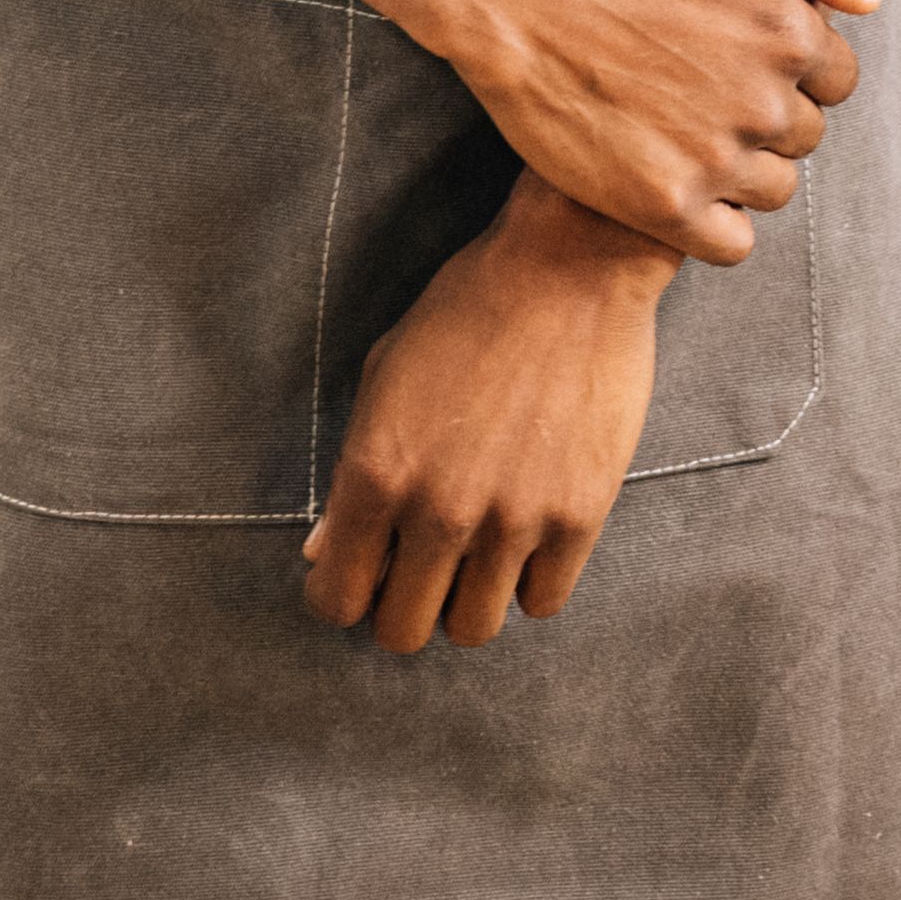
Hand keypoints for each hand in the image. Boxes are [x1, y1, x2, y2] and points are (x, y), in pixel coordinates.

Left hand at [303, 181, 671, 651]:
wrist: (569, 267)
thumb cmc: (466, 310)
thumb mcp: (384, 377)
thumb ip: (349, 474)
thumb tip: (323, 552)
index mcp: (375, 472)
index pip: (336, 598)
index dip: (342, 594)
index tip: (362, 576)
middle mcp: (438, 509)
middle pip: (402, 631)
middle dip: (400, 608)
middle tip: (418, 571)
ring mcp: (512, 519)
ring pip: (473, 629)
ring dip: (466, 602)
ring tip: (474, 559)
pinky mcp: (577, 516)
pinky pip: (542, 602)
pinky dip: (529, 583)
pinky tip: (525, 541)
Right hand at [409, 0, 873, 265]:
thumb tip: (868, 2)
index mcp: (788, 32)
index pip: (838, 78)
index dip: (795, 68)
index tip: (745, 59)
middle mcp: (765, 100)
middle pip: (805, 136)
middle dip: (767, 116)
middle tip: (705, 95)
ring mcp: (717, 159)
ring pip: (774, 190)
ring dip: (745, 172)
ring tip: (689, 139)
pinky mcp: (667, 206)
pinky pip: (732, 243)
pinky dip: (717, 225)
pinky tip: (683, 189)